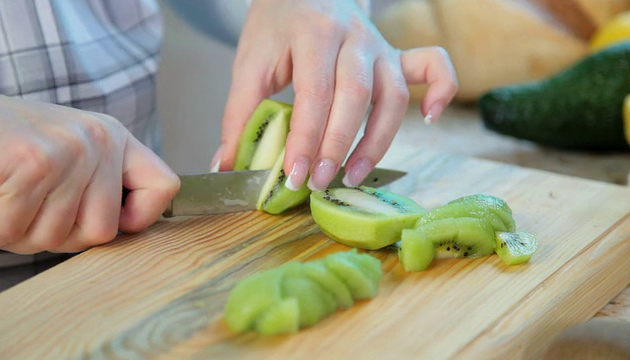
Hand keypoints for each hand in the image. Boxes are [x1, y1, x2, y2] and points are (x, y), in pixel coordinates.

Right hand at [0, 94, 179, 253]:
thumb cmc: (6, 144)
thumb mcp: (66, 156)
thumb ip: (98, 186)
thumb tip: (128, 226)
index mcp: (113, 137)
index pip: (164, 187)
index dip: (141, 217)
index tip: (116, 220)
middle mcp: (98, 140)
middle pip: (102, 232)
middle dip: (57, 235)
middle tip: (29, 205)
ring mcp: (67, 150)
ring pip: (54, 237)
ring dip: (18, 230)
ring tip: (7, 193)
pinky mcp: (31, 163)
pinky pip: (11, 230)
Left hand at [216, 0, 457, 190]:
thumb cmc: (276, 28)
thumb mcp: (249, 63)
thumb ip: (239, 114)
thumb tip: (226, 166)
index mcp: (313, 33)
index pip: (314, 93)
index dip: (305, 139)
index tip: (293, 176)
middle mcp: (354, 37)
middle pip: (356, 97)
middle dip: (337, 146)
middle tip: (318, 183)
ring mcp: (381, 45)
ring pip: (394, 96)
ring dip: (379, 141)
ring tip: (355, 174)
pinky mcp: (397, 54)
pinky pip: (433, 66)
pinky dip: (442, 91)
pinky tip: (430, 119)